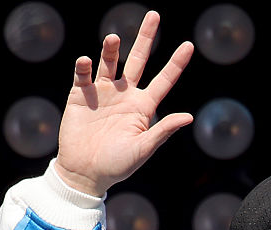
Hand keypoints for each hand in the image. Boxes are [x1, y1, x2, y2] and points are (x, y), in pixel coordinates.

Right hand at [55, 11, 193, 196]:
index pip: (164, 80)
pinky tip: (86, 62)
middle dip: (146, 38)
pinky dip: (85, 66)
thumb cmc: (117, 165)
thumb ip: (163, 130)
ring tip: (113, 39)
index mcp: (143, 107)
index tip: (189, 46)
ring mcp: (103, 92)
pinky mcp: (80, 95)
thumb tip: (189, 116)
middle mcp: (125, 95)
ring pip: (110, 62)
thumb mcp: (143, 149)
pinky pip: (83, 74)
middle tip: (154, 15)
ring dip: (111, 49)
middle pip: (138, 60)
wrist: (84, 173)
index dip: (176, 63)